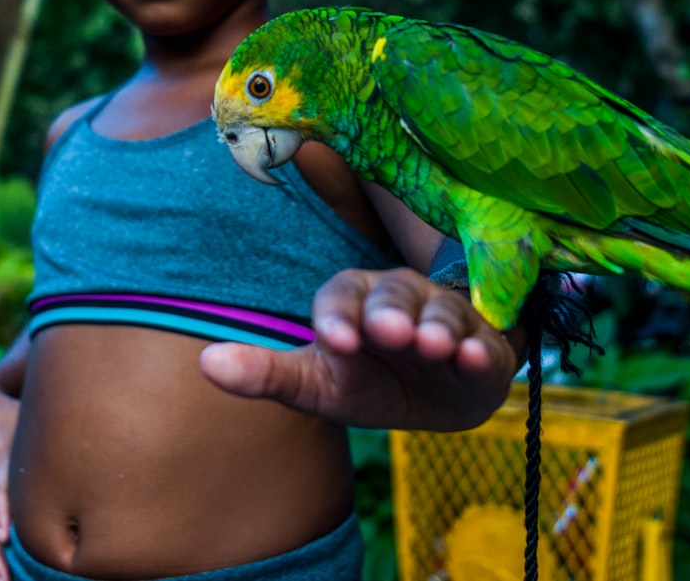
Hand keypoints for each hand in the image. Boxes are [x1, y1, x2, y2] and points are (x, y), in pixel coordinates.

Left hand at [199, 267, 521, 430]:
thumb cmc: (371, 380)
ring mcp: (446, 319)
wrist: (440, 396)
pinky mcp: (484, 347)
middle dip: (391, 311)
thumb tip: (205, 363)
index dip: (337, 315)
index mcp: (355, 301)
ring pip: (442, 312)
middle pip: (394, 293)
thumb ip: (267, 374)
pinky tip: (472, 357)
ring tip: (433, 344)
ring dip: (438, 326)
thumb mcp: (318, 383)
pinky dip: (480, 348)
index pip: (341, 295)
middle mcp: (401, 299)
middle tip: (390, 331)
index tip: (334, 341)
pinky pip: (483, 342)